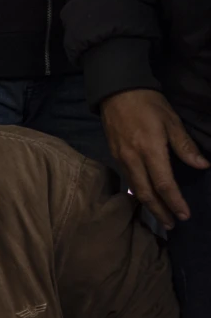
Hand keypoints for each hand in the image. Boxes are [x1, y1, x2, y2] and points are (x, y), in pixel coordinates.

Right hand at [101, 89, 208, 227]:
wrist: (116, 92)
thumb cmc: (148, 104)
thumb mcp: (172, 121)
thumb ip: (185, 146)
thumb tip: (202, 166)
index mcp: (149, 150)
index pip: (164, 183)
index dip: (175, 201)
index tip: (185, 214)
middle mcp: (133, 159)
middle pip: (146, 193)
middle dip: (160, 211)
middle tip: (171, 225)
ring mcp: (121, 159)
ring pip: (135, 190)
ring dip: (149, 206)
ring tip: (160, 217)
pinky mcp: (115, 157)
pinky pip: (128, 180)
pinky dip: (139, 193)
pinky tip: (146, 198)